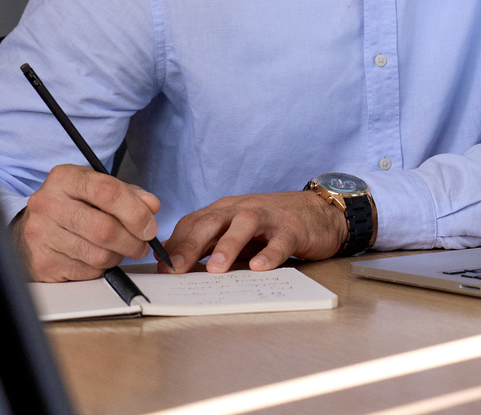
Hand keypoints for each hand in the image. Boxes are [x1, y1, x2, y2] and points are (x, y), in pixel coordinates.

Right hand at [14, 163, 166, 281]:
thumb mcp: (95, 188)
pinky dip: (100, 268)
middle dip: (133, 240)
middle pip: (105, 228)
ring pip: (99, 254)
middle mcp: (48, 204)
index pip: (107, 192)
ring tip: (118, 248)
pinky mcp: (43, 263)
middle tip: (142, 244)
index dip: (136, 211)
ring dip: (118, 255)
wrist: (32, 229)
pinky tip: (95, 257)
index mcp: (64, 178)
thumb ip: (127, 194)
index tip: (150, 225)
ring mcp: (42, 235)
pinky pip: (87, 271)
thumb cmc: (70, 206)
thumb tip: (151, 206)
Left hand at [161, 190, 346, 273]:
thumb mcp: (237, 233)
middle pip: (212, 221)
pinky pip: (280, 240)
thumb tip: (177, 268)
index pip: (194, 223)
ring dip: (227, 245)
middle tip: (176, 270)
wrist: (318, 211)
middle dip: (191, 245)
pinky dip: (269, 253)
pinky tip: (260, 267)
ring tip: (215, 269)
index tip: (161, 269)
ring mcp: (268, 217)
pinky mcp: (293, 228)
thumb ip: (212, 246)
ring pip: (244, 224)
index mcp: (225, 211)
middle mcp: (242, 210)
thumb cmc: (271, 226)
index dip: (176, 244)